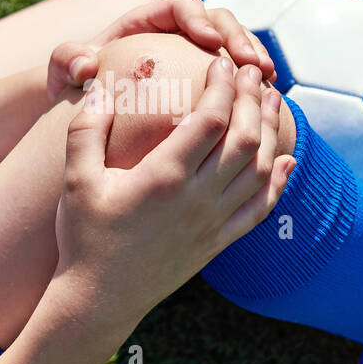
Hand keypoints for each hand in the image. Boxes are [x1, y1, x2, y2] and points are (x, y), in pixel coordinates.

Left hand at [46, 0, 275, 103]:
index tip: (207, 40)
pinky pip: (237, 77)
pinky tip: (263, 106)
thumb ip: (65, 59)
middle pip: (219, 21)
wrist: (84, 107)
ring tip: (268, 82)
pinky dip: (252, 86)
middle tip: (253, 65)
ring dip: (254, 61)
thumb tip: (84, 61)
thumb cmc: (73, 86)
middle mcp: (177, 34)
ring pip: (235, 47)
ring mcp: (196, 57)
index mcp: (147, 22)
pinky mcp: (207, 81)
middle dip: (239, 39)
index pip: (181, 6)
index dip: (198, 17)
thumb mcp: (62, 72)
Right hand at [51, 54, 295, 331]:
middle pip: (244, 139)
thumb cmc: (84, 238)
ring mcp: (213, 223)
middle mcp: (197, 200)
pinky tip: (287, 161)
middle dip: (252, 98)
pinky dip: (280, 181)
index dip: (222, 85)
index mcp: (164, 178)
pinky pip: (260, 209)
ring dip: (270, 130)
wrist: (99, 301)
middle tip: (249, 70)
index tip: (220, 62)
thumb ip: (87, 130)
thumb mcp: (76, 180)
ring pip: (260, 170)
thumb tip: (101, 87)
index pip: (210, 119)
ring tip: (271, 99)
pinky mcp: (218, 243)